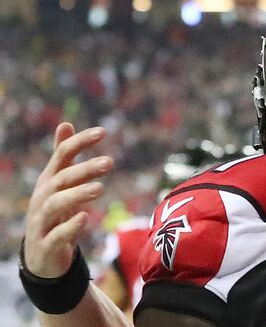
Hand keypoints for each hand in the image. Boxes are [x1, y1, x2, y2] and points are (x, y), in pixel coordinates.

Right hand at [23, 123, 112, 277]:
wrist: (40, 256)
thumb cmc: (55, 213)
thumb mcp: (58, 184)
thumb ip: (63, 156)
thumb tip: (65, 124)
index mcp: (48, 181)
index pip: (62, 155)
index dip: (80, 142)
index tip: (103, 131)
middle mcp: (42, 198)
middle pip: (61, 179)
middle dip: (84, 169)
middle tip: (110, 162)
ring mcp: (41, 222)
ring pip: (55, 205)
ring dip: (78, 195)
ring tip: (100, 188)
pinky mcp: (46, 245)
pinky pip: (56, 235)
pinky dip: (70, 227)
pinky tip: (86, 218)